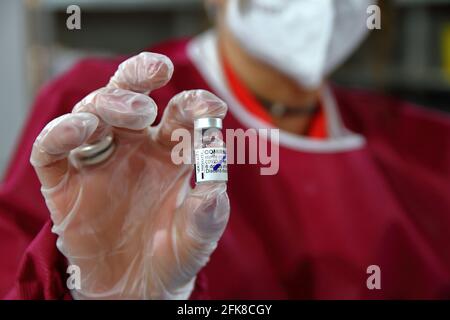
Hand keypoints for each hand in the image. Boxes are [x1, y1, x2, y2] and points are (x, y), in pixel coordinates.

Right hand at [30, 52, 229, 298]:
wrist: (136, 288)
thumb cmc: (171, 255)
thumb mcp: (197, 238)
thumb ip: (208, 213)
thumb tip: (214, 185)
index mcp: (168, 153)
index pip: (178, 114)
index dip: (194, 103)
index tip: (213, 106)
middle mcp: (133, 148)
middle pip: (129, 96)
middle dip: (140, 75)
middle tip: (159, 72)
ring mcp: (98, 162)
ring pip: (93, 112)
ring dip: (111, 102)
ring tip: (135, 113)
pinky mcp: (65, 183)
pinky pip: (53, 149)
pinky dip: (62, 133)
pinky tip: (82, 129)